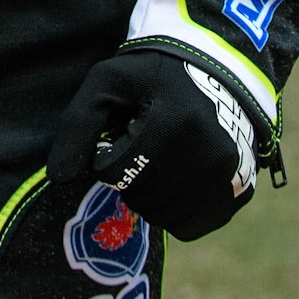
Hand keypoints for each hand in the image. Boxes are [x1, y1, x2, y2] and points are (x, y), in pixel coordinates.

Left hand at [49, 48, 259, 241]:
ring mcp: (227, 180)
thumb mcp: (108, 83)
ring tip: (160, 160)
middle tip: (142, 146)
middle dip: (128, 176)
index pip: (110, 172)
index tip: (120, 134)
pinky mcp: (238, 196)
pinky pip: (189, 227)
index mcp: (172, 124)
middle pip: (137, 198)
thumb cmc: (154, 77)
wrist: (217, 71)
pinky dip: (175, 211)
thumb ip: (77, 124)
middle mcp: (206, 156)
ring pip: (162, 218)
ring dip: (150, 196)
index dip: (105, 155)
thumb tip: (60, 177)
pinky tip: (177, 179)